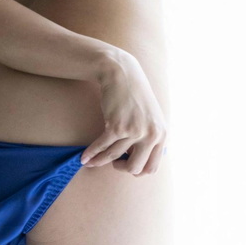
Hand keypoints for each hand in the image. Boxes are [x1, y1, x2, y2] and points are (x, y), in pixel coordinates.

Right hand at [81, 49, 167, 176]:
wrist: (122, 73)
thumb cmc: (135, 96)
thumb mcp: (151, 118)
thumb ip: (149, 139)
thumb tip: (137, 163)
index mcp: (162, 134)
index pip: (152, 167)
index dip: (137, 170)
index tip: (126, 164)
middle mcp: (151, 135)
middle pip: (135, 168)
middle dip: (121, 168)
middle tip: (113, 162)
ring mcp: (134, 131)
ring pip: (114, 157)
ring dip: (99, 161)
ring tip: (91, 163)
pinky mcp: (117, 126)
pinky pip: (102, 146)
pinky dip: (91, 153)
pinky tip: (84, 157)